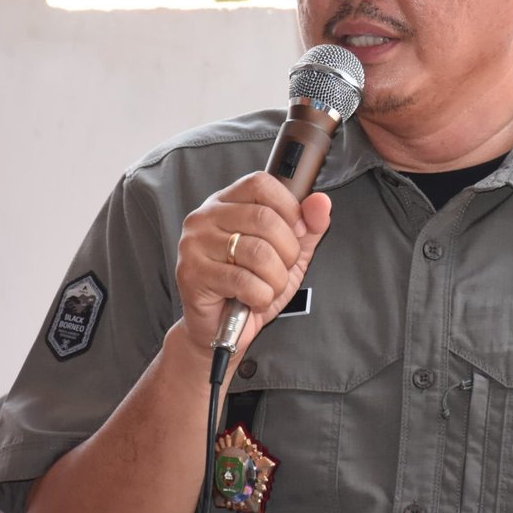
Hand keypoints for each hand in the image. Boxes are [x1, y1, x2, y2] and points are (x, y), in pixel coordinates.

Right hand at [175, 172, 331, 357]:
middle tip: (282, 270)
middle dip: (287, 251)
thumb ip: (308, 226)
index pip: (261, 183)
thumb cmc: (251, 286)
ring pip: (257, 252)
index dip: (289, 207)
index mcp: (227, 202)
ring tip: (268, 288)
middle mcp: (205, 217)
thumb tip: (321, 201)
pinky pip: (243, 281)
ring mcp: (194, 244)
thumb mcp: (288, 253)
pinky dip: (261, 297)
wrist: (219, 329)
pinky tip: (253, 301)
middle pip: (264, 218)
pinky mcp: (191, 273)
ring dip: (276, 279)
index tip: (297, 232)